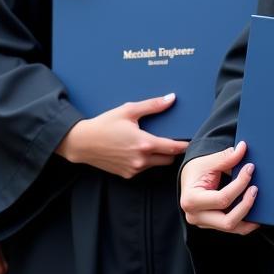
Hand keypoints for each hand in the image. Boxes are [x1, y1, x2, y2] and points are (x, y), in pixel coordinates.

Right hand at [55, 94, 187, 177]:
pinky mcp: (127, 175)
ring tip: (153, 143)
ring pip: (156, 165)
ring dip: (159, 156)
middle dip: (172, 151)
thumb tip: (171, 98)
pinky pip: (143, 169)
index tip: (191, 141)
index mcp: (144, 144)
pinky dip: (146, 161)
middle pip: (168, 159)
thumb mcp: (128, 110)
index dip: (184, 145)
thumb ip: (152, 105)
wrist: (82, 143)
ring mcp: (134, 170)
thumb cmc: (105, 124)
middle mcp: (141, 160)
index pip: (173, 148)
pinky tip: (138, 150)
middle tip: (173, 140)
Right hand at [179, 140, 258, 235]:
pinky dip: (246, 222)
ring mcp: (204, 224)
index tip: (250, 168)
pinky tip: (256, 212)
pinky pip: (233, 228)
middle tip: (256, 189)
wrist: (189, 178)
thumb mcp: (209, 161)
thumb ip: (226, 157)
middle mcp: (195, 216)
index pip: (222, 199)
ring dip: (249, 216)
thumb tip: (243, 148)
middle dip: (246, 205)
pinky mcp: (212, 225)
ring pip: (232, 228)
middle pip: (228, 221)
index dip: (240, 184)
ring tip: (257, 199)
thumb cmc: (196, 170)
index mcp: (191, 200)